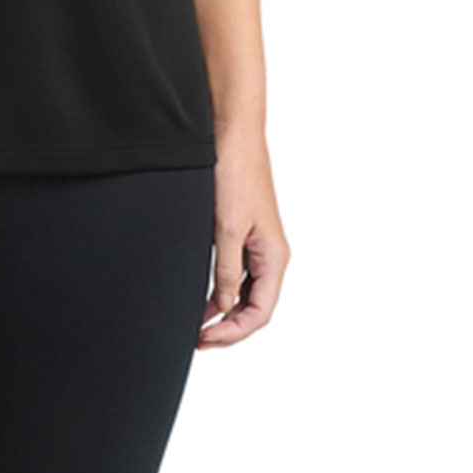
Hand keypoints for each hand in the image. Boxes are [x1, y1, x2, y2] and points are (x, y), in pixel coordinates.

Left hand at [197, 130, 289, 348]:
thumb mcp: (226, 228)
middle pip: (255, 307)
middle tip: (197, 340)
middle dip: (228, 328)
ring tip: (197, 326)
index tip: (205, 339)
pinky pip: (239, 273)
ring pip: (247, 292)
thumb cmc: (234, 173)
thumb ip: (227, 271)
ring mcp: (259, 243)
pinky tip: (203, 298)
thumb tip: (225, 307)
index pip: (260, 312)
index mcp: (275, 256)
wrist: (233, 132)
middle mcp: (271, 253)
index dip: (234, 333)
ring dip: (224, 312)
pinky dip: (223, 290)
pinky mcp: (245, 231)